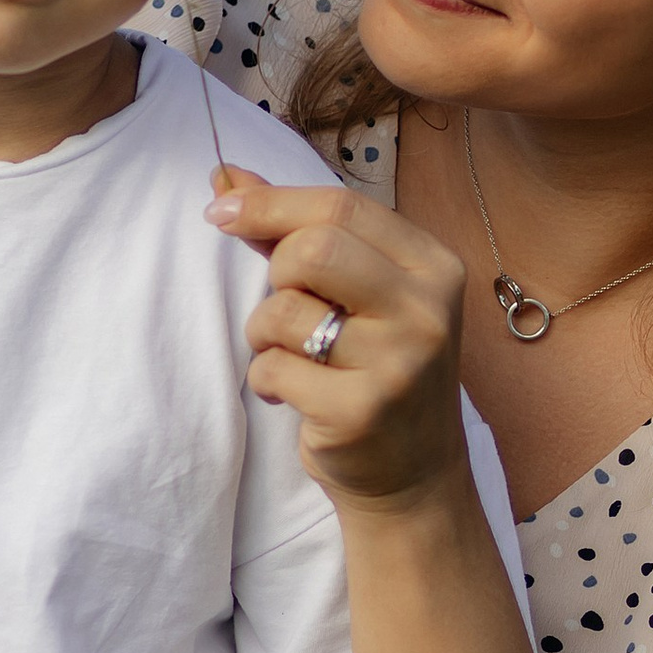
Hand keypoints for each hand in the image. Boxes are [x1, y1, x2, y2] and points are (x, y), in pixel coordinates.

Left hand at [205, 173, 471, 508]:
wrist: (415, 477)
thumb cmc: (376, 370)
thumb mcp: (358, 294)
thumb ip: (296, 231)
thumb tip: (225, 175)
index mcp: (433, 266)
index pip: (340, 207)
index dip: (269, 203)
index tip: (219, 210)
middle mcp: (427, 309)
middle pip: (312, 249)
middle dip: (275, 273)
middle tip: (283, 308)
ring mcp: (399, 362)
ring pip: (284, 311)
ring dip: (265, 334)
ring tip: (291, 358)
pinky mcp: (362, 411)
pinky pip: (274, 368)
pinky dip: (267, 379)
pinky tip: (296, 396)